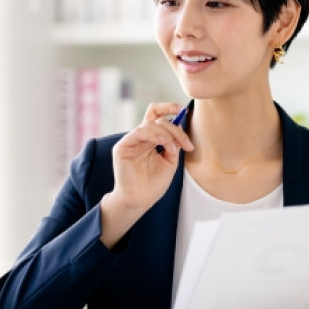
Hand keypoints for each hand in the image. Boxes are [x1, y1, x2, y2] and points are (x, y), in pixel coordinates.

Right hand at [99, 102, 194, 247]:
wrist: (140, 200)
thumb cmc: (154, 184)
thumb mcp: (170, 161)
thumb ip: (173, 144)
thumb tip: (179, 127)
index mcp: (150, 139)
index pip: (157, 116)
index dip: (168, 108)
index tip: (182, 110)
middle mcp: (140, 137)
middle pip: (157, 120)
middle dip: (175, 129)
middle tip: (186, 144)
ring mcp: (131, 141)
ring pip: (149, 124)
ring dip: (166, 134)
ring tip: (172, 149)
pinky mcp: (122, 147)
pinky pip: (138, 132)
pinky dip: (153, 135)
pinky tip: (163, 143)